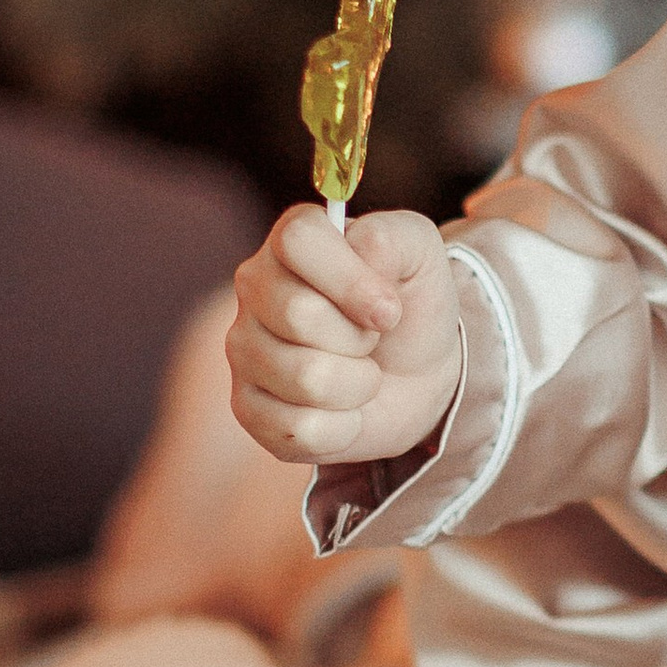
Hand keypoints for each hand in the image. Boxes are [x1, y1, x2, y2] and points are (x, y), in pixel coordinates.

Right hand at [225, 203, 460, 467]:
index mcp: (292, 241)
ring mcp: (244, 349)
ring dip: (359, 384)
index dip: (351, 280)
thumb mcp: (421, 254)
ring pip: (307, 377)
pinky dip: (344, 428)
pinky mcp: (249, 409)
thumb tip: (361, 249)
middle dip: (361, 337)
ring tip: (362, 373)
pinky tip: (345, 409)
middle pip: (300, 313)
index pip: (297, 241)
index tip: (388, 309)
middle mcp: (255, 288)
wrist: (418, 374)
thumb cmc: (411, 304)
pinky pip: (301, 429)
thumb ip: (393, 237)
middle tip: (372, 338)